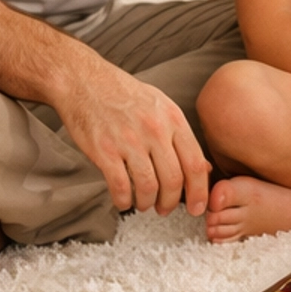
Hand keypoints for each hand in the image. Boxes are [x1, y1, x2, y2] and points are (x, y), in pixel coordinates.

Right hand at [52, 59, 209, 217]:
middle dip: (171, 202)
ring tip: (144, 204)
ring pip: (148, 186)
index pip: (195, 163)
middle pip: (174, 179)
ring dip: (148, 203)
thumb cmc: (126, 95)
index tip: (197, 207)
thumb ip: (182, 138)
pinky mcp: (104, 150)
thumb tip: (205, 168)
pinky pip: (120, 186)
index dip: (199, 192)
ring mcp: (129, 140)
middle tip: (165, 209)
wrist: (86, 82)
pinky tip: (123, 200)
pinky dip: (124, 201)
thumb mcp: (162, 107)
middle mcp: (154, 129)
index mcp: (173, 119)